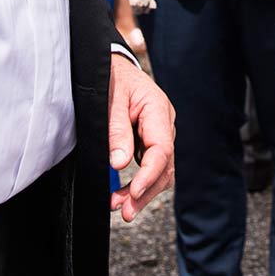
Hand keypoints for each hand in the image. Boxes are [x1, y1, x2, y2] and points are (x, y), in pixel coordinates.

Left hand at [108, 53, 173, 222]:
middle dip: (146, 192)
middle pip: (165, 166)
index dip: (149, 174)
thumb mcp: (110, 99)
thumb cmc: (111, 76)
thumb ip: (116, 130)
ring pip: (160, 171)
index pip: (162, 149)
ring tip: (122, 208)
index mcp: (158, 109)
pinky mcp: (149, 141)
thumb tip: (119, 163)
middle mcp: (163, 124)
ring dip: (143, 192)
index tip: (134, 192)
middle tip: (125, 211)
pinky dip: (139, 184)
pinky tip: (126, 196)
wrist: (110, 64)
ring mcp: (158, 133)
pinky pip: (150, 166)